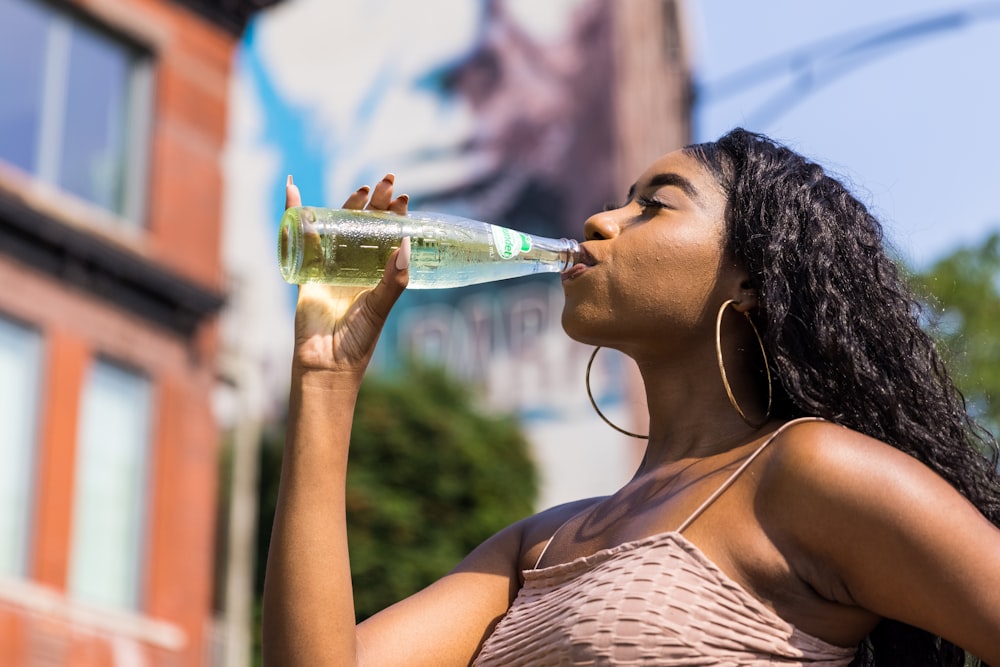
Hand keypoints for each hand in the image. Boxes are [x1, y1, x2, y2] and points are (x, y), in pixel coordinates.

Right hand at [288, 174, 409, 379]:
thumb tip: (406, 244)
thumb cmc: (358, 341)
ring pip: (337, 227)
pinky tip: (294, 189)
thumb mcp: (380, 308)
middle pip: (365, 226)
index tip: (403, 199)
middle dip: (376, 204)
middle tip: (388, 181)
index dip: (395, 218)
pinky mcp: (305, 271)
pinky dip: (295, 213)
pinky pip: (301, 238)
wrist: (326, 365)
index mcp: (376, 275)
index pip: (388, 237)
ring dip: (346, 204)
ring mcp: (330, 268)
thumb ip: (393, 280)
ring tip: (362, 188)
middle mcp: (355, 268)